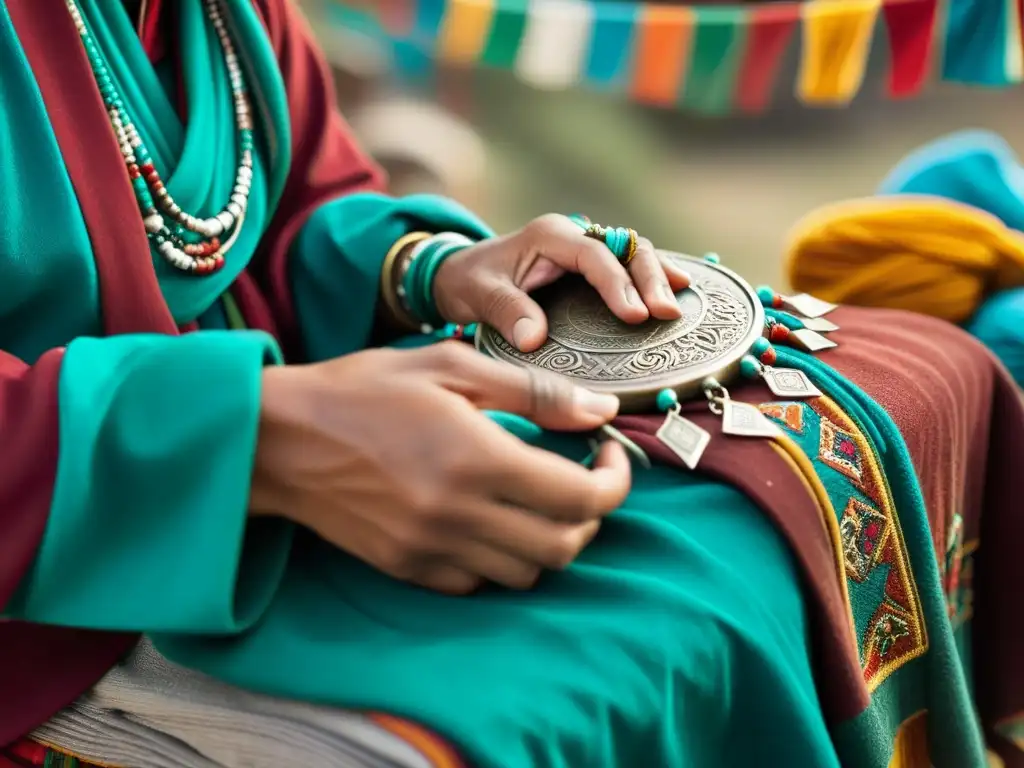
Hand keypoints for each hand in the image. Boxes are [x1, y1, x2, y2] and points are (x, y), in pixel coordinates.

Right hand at [251, 343, 630, 593]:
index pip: (583, 498)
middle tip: (580, 476)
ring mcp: (432, 549)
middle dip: (589, 515)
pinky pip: (479, 584)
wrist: (278, 438)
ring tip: (536, 497)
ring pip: (527, 572)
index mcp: (477, 459)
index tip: (609, 452)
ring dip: (549, 539)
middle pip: (564, 545)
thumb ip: (534, 392)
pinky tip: (488, 520)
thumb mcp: (450, 367)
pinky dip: (501, 559)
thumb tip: (601, 410)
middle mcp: (459, 515)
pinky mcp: (408, 568)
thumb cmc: (363, 389)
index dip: (615, 480)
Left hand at [432, 214, 690, 351]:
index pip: (593, 255)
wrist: (458, 274)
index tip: (634, 315)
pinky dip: (651, 277)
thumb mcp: (478, 295)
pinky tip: (677, 290)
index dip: (617, 284)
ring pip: (633, 253)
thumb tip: (534, 338)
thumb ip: (506, 312)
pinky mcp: (589, 266)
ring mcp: (583, 248)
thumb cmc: (468, 282)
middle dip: (650, 278)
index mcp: (549, 236)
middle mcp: (572, 236)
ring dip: (658, 276)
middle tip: (667, 313)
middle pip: (625, 247)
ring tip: (678, 305)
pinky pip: (627, 266)